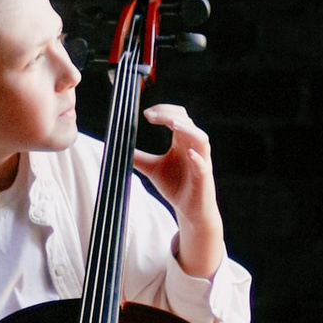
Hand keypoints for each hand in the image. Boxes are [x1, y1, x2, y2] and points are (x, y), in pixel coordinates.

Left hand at [135, 102, 224, 278]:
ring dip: (187, 129)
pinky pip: (203, 165)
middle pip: (187, 122)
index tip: (145, 114)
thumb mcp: (152, 168)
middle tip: (150, 115)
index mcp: (182, 142)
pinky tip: (189, 154)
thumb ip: (139, 157)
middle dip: (169, 115)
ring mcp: (201, 161)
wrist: (189, 210)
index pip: (177, 116)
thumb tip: (118, 148)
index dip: (163, 111)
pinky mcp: (204, 177)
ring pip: (200, 138)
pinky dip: (197, 158)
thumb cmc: (175, 186)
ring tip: (172, 123)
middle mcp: (193, 147)